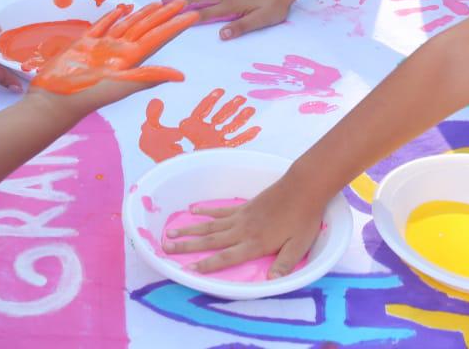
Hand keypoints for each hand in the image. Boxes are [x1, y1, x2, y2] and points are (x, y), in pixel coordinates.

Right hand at [31, 0, 198, 110]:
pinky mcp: (83, 45)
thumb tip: (181, 76)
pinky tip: (118, 10)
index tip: (193, 15)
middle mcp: (120, 52)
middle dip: (164, 15)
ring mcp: (102, 47)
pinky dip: (110, 18)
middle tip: (182, 1)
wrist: (55, 102)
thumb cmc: (87, 95)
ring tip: (157, 3)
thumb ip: (149, 77)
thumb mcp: (121, 85)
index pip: (159, 37)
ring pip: (126, 25)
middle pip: (147, 28)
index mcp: (131, 59)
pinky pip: (100, 27)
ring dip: (142, 14)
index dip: (175, 26)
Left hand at [139, 88, 260, 160]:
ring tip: (251, 108)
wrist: (167, 171)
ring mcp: (213, 142)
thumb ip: (152, 117)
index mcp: (191, 126)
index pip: (203, 110)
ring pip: (230, 127)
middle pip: (220, 116)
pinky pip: (235, 143)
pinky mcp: (218, 152)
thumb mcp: (151, 134)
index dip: (211, 101)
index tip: (220, 92)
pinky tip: (256, 129)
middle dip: (230, 107)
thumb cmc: (159, 153)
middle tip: (241, 97)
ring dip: (240, 118)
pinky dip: (246, 136)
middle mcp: (204, 132)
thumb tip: (157, 102)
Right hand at [162, 175, 324, 277]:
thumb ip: (284, 264)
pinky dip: (206, 211)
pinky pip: (220, 211)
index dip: (207, 265)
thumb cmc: (303, 218)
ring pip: (210, 225)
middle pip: (210, 241)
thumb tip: (271, 282)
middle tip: (165, 248)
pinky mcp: (244, 206)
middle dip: (187, 246)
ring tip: (170, 233)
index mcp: (254, 243)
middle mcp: (242, 230)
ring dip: (190, 230)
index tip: (187, 270)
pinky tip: (193, 210)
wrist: (303, 186)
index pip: (226, 257)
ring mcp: (241, 216)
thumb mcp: (299, 245)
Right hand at [178, 0, 295, 39]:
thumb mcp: (261, 20)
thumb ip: (241, 27)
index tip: (170, 18)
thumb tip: (222, 34)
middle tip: (159, 3)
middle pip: (198, 0)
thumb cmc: (274, 6)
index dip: (188, 16)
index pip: (205, 13)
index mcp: (230, 6)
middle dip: (179, 3)